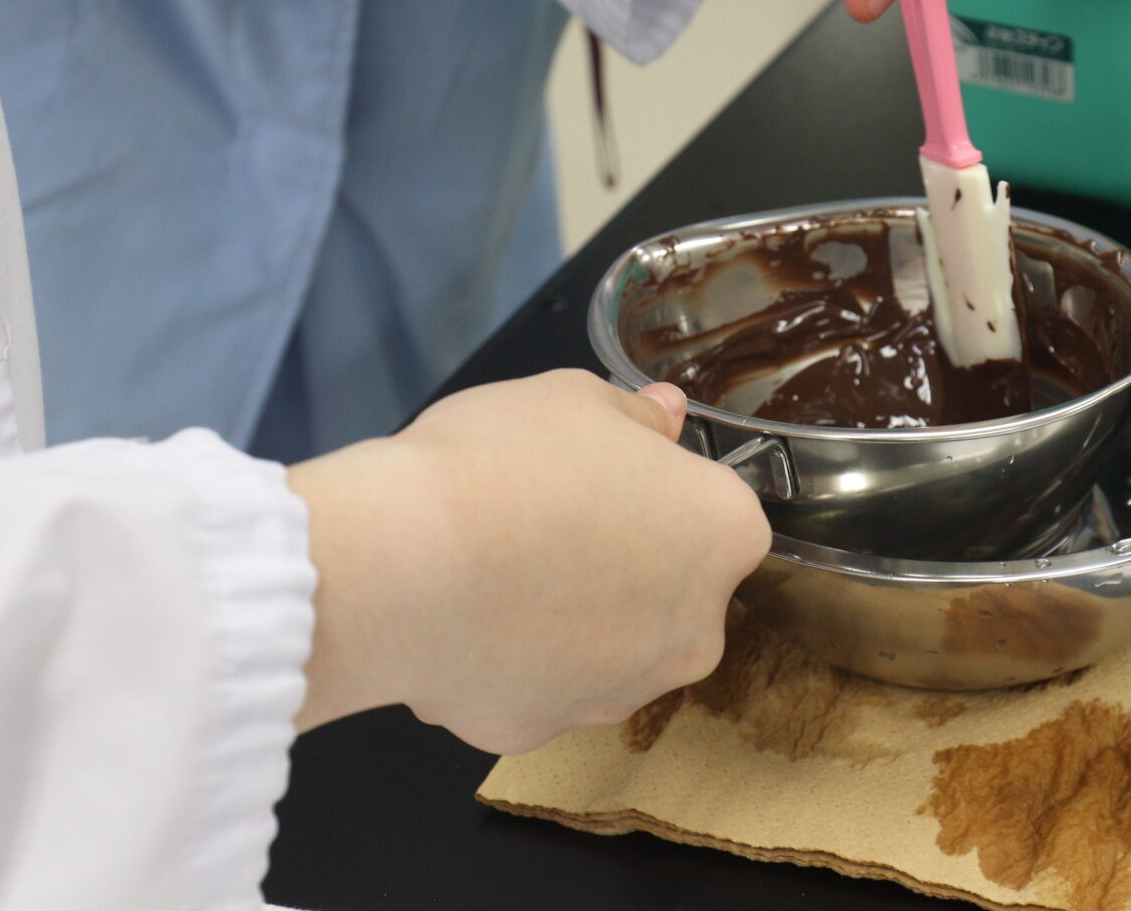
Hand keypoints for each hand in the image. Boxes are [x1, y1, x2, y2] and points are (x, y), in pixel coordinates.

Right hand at [288, 371, 770, 753]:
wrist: (405, 563)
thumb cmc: (504, 463)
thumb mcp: (575, 397)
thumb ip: (634, 415)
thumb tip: (664, 415)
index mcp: (724, 535)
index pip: (713, 513)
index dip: (655, 491)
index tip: (603, 479)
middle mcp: (694, 632)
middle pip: (669, 593)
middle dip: (622, 567)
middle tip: (547, 523)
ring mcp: (620, 693)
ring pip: (602, 650)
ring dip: (565, 620)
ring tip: (491, 571)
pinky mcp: (541, 733)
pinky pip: (531, 688)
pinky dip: (502, 662)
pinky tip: (457, 621)